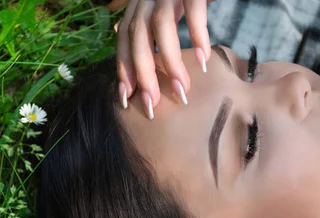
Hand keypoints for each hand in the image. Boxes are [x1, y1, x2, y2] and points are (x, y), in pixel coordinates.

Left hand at [115, 0, 211, 118]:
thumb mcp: (153, 1)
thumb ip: (136, 16)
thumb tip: (116, 32)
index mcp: (137, 6)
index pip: (124, 40)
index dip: (123, 69)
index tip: (127, 99)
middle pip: (138, 38)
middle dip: (142, 74)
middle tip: (151, 105)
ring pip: (162, 28)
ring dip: (170, 62)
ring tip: (181, 89)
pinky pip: (193, 11)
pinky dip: (197, 35)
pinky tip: (202, 59)